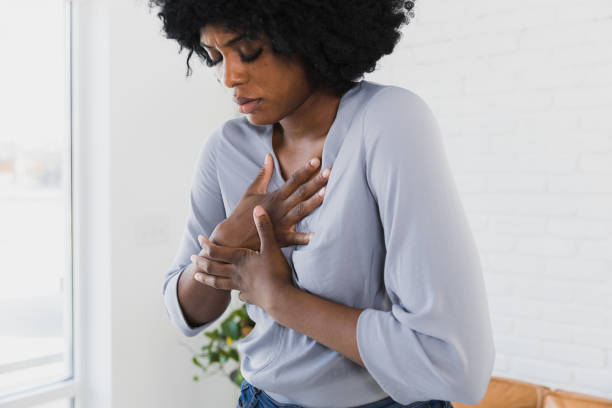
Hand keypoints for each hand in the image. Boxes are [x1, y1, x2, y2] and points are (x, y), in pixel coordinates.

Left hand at [191, 206, 292, 310]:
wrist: (280, 298)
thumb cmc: (275, 271)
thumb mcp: (271, 246)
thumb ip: (264, 227)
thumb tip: (258, 208)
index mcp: (239, 259)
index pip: (216, 251)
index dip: (206, 244)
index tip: (199, 238)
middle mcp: (236, 273)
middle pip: (213, 268)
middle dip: (201, 262)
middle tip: (192, 258)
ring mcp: (242, 287)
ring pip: (219, 283)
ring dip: (207, 279)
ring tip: (197, 277)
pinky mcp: (251, 297)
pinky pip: (241, 295)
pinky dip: (237, 293)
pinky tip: (238, 294)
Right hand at [211, 153, 329, 250]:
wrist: (231, 237)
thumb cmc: (242, 213)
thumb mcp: (251, 191)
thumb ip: (263, 174)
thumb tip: (269, 156)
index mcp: (274, 196)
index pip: (293, 180)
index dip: (305, 170)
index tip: (317, 160)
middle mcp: (279, 208)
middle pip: (300, 193)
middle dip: (316, 182)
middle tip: (330, 171)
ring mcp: (280, 223)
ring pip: (300, 211)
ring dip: (314, 202)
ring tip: (328, 193)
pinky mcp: (280, 239)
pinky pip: (294, 239)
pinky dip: (305, 238)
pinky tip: (317, 235)